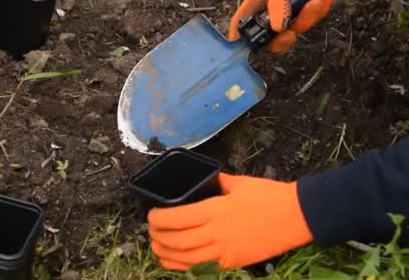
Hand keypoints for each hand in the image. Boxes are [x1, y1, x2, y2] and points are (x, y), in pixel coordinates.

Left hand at [147, 173, 312, 270]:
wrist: (298, 217)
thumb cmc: (269, 196)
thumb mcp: (238, 183)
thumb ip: (217, 183)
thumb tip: (205, 180)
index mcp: (215, 210)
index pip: (177, 218)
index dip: (159, 219)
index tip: (151, 216)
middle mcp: (217, 233)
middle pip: (177, 240)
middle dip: (158, 237)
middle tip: (150, 231)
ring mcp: (225, 252)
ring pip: (187, 259)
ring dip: (167, 254)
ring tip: (156, 248)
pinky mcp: (234, 264)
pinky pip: (203, 269)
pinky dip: (184, 267)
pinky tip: (175, 263)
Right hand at [228, 0, 338, 51]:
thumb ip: (278, 5)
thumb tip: (277, 30)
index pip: (242, 21)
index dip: (240, 36)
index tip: (246, 48)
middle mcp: (272, 6)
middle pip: (273, 34)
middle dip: (286, 35)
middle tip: (292, 34)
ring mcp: (290, 6)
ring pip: (298, 26)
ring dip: (312, 15)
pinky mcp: (307, 4)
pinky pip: (314, 16)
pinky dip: (323, 6)